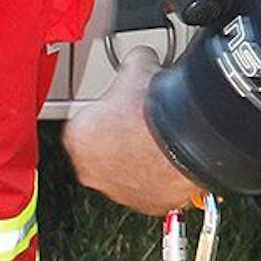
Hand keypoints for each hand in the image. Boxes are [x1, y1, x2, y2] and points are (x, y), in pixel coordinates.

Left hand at [63, 45, 203, 214]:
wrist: (183, 143)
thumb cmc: (153, 112)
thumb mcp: (138, 66)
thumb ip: (132, 63)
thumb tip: (141, 57)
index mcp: (77, 136)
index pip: (87, 119)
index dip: (109, 107)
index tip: (125, 102)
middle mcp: (90, 169)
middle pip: (102, 149)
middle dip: (119, 136)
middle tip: (142, 119)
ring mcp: (117, 190)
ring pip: (124, 170)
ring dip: (138, 158)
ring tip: (160, 137)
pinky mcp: (145, 203)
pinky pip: (148, 186)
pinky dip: (158, 175)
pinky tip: (171, 155)